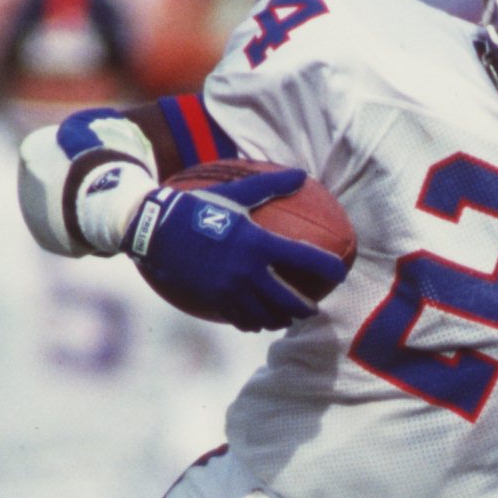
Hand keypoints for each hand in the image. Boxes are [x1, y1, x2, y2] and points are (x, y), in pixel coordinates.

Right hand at [127, 167, 347, 332]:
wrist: (157, 231)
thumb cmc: (199, 208)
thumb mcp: (235, 193)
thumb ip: (271, 186)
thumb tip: (302, 174)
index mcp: (258, 243)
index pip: (305, 259)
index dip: (329, 268)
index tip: (340, 272)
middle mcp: (247, 271)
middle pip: (289, 302)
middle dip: (306, 310)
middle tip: (313, 309)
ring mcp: (230, 290)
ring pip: (266, 317)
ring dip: (280, 320)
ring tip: (286, 318)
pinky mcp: (215, 301)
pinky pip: (242, 320)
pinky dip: (254, 322)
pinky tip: (258, 320)